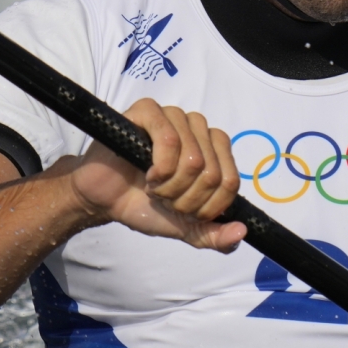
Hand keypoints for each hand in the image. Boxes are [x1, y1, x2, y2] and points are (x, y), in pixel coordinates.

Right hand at [64, 98, 245, 251]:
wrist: (106, 201)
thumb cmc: (146, 206)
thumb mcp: (187, 228)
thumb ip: (215, 236)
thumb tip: (241, 232)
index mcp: (214, 150)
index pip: (231, 181)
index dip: (208, 206)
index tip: (184, 211)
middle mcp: (198, 129)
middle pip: (212, 172)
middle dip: (186, 199)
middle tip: (164, 198)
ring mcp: (174, 117)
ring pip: (193, 158)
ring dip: (170, 185)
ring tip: (154, 186)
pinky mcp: (148, 111)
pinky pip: (169, 140)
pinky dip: (160, 167)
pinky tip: (148, 173)